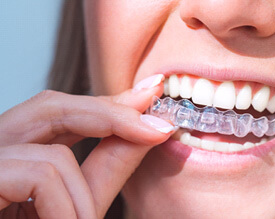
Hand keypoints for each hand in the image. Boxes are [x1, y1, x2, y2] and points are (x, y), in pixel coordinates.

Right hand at [0, 74, 172, 217]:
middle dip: (112, 115)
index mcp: (15, 154)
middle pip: (51, 106)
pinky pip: (40, 173)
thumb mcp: (77, 206)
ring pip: (50, 145)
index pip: (63, 111)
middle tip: (159, 128)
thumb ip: (107, 168)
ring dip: (83, 192)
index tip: (153, 92)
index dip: (110, 102)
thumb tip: (150, 131)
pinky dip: (65, 204)